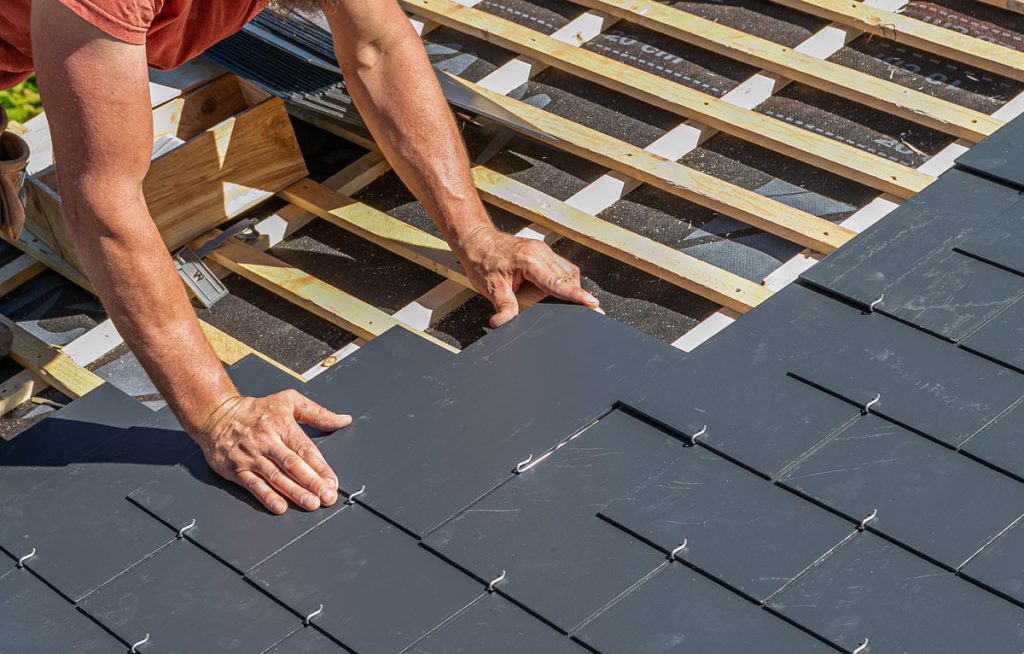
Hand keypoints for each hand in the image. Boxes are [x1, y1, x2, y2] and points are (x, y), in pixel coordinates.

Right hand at [196, 390, 351, 513]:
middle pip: (293, 464)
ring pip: (276, 477)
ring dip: (294, 492)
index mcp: (282, 424)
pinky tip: (280, 506)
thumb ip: (318, 413)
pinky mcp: (236, 469)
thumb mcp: (289, 401)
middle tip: (327, 497)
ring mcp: (251, 456)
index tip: (333, 481)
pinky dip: (267, 497)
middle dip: (312, 482)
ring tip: (310, 504)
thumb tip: (344, 419)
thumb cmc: (256, 409)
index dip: (320, 467)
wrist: (216, 414)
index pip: (305, 449)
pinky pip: (253, 485)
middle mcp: (267, 441)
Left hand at [459, 226, 599, 326]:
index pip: (558, 281)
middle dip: (578, 294)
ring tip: (575, 303)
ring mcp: (543, 251)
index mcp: (530, 260)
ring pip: (567, 272)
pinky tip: (560, 291)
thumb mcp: (490, 287)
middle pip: (567, 277)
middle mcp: (541, 252)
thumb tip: (505, 323)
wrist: (476, 240)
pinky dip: (563, 281)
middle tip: (590, 310)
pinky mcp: (543, 253)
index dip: (576, 295)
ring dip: (570, 288)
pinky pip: (561, 267)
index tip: (592, 303)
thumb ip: (503, 306)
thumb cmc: (482, 259)